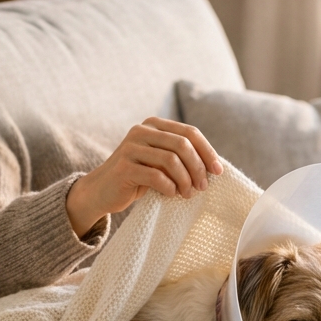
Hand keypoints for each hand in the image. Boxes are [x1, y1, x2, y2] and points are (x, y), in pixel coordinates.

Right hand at [65, 118, 222, 238]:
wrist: (101, 191)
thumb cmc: (137, 178)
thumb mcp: (160, 162)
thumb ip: (180, 156)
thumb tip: (215, 165)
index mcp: (153, 125)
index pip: (190, 132)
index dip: (207, 151)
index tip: (218, 172)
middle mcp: (141, 131)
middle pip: (183, 145)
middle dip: (198, 168)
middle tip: (203, 187)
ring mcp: (130, 147)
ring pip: (171, 160)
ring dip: (185, 180)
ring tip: (188, 194)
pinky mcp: (124, 167)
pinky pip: (157, 176)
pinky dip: (169, 188)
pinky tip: (171, 195)